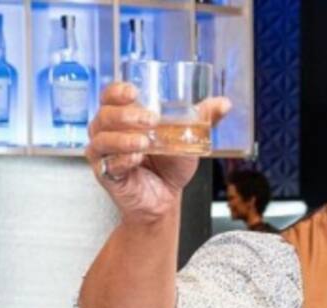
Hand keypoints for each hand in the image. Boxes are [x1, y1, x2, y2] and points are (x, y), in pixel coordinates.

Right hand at [85, 82, 231, 226]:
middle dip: (126, 115)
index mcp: (123, 117)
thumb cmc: (170, 165)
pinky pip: (109, 165)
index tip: (133, 92)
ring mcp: (105, 154)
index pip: (110, 96)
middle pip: (105, 116)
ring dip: (123, 139)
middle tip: (151, 120)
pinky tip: (136, 159)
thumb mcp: (187, 139)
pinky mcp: (107, 175)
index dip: (117, 91)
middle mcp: (108, 132)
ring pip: (102, 139)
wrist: (167, 198)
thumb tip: (224, 103)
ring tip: (144, 141)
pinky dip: (123, 160)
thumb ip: (202, 119)